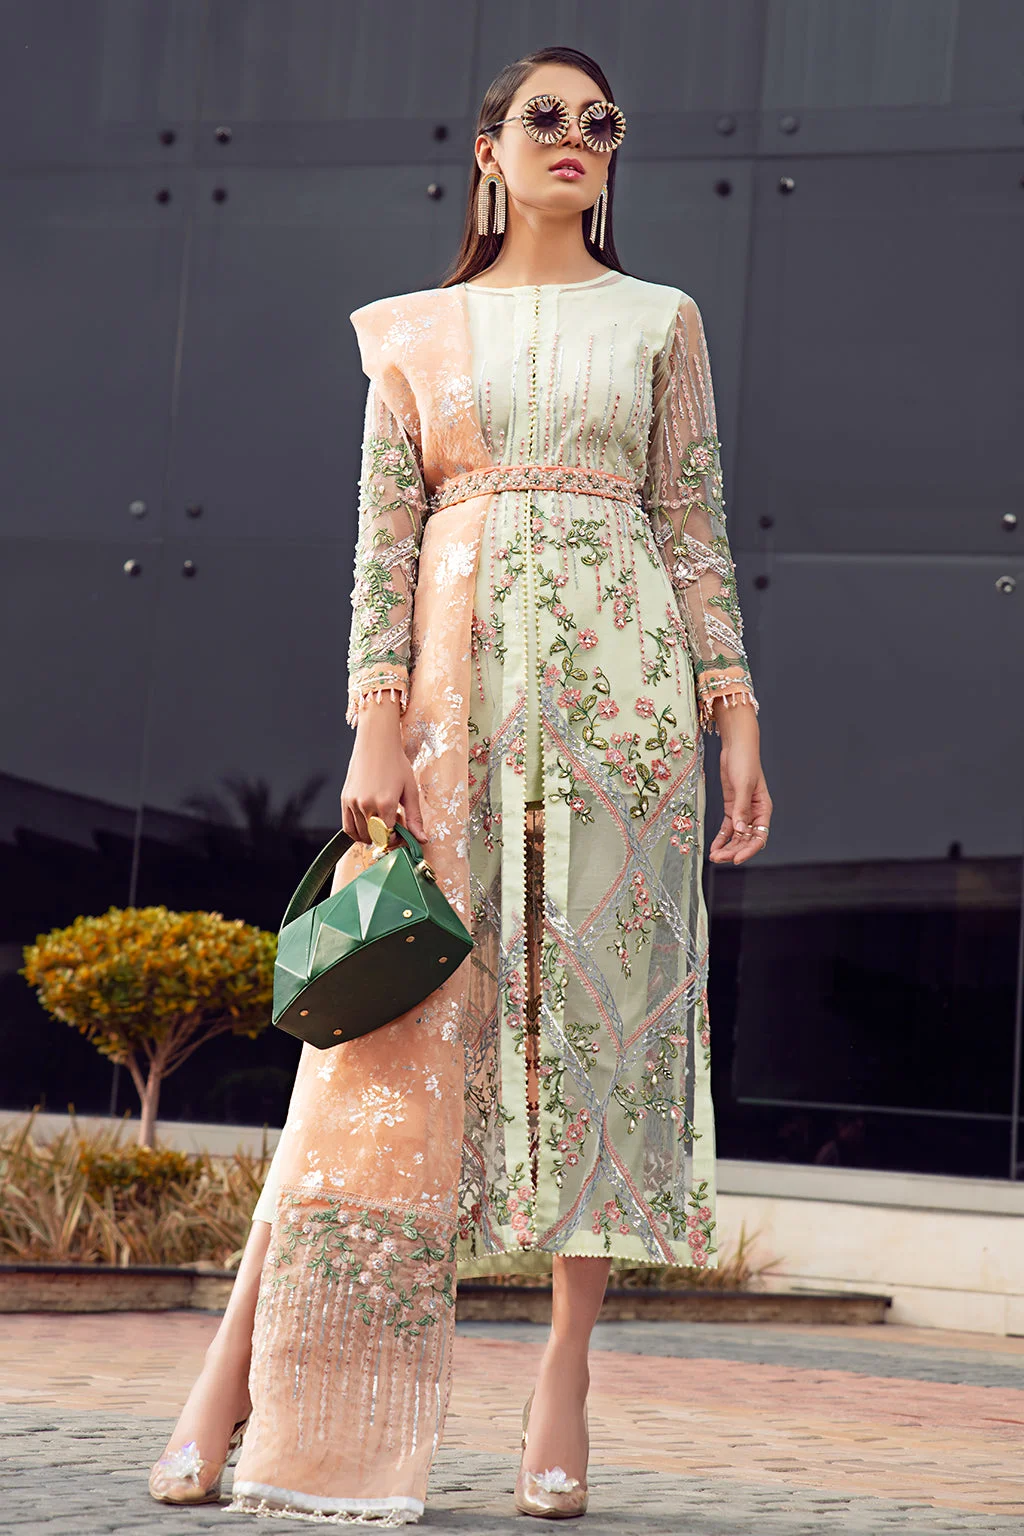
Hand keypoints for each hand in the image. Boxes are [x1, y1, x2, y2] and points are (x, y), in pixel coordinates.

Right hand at [341, 697, 426, 846]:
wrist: (377, 743)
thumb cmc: (396, 764)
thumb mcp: (410, 790)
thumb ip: (415, 818)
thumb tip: (422, 840)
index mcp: (386, 803)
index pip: (390, 836)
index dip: (397, 836)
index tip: (401, 826)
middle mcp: (367, 805)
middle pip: (375, 837)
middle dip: (386, 836)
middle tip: (393, 820)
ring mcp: (353, 803)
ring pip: (361, 835)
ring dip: (373, 834)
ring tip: (381, 818)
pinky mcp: (345, 800)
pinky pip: (347, 827)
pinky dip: (357, 834)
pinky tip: (368, 828)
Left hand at [708, 703, 771, 865]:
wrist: (735, 745)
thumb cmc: (745, 761)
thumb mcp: (743, 785)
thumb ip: (741, 809)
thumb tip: (740, 830)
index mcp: (763, 809)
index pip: (759, 836)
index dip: (748, 850)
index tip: (736, 859)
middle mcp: (754, 813)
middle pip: (746, 839)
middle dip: (734, 850)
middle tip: (719, 858)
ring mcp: (742, 811)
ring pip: (736, 836)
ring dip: (727, 847)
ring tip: (714, 856)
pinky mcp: (731, 807)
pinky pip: (727, 828)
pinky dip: (721, 838)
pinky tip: (714, 847)